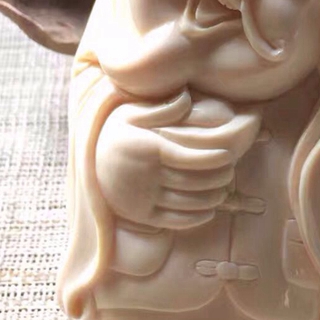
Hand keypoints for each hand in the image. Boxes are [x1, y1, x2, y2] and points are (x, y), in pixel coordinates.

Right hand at [95, 91, 260, 229]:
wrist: (88, 166)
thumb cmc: (117, 135)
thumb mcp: (131, 113)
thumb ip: (161, 107)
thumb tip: (186, 98)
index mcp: (147, 149)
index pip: (189, 158)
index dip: (213, 159)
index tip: (229, 157)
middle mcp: (144, 176)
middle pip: (192, 181)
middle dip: (218, 179)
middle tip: (230, 173)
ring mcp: (142, 198)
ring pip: (187, 203)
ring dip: (212, 199)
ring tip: (223, 190)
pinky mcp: (141, 217)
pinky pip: (175, 221)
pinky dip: (197, 218)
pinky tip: (210, 210)